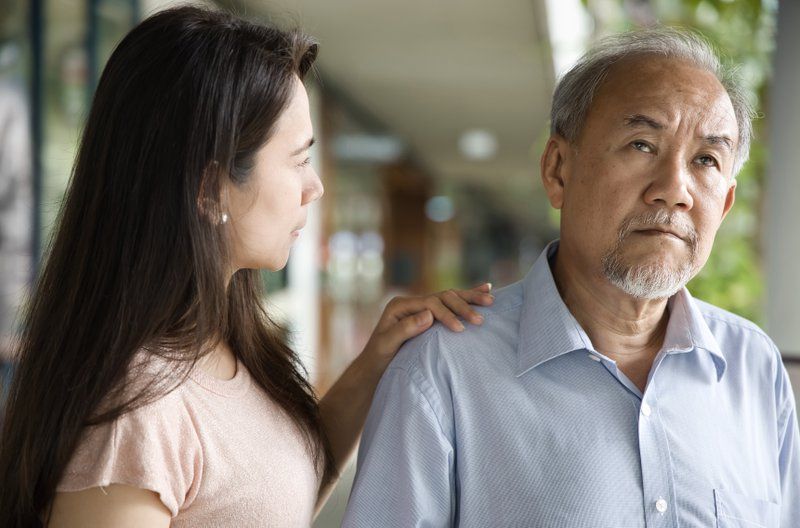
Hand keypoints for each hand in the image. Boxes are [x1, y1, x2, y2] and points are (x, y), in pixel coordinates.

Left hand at [363, 283, 493, 361]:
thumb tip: (429, 315)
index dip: (446, 314)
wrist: (375, 366)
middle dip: (463, 306)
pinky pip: (451, 303)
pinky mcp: (430, 315)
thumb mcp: (387, 344)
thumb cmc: (379, 358)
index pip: (430, 303)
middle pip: (443, 297)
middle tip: (479, 320)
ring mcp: (422, 307)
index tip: (460, 329)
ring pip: (450, 297)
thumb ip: (405, 329)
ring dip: (471, 298)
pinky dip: (467, 297)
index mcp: (400, 305)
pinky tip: (485, 289)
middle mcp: (412, 302)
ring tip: (490, 299)